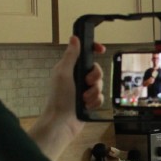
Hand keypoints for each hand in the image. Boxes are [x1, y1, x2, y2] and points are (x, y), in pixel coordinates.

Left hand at [28, 35, 104, 157]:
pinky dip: (95, 102)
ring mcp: (83, 90)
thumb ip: (70, 56)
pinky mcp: (88, 102)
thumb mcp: (63, 73)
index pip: (84, 54)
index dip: (93, 49)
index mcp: (69, 68)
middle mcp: (77, 78)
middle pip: (96, 70)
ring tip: (84, 99)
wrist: (62, 123)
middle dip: (95, 77)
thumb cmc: (59, 97)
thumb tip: (74, 37)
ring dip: (94, 92)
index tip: (102, 50)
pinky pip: (100, 97)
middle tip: (87, 83)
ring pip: (99, 85)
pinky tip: (87, 106)